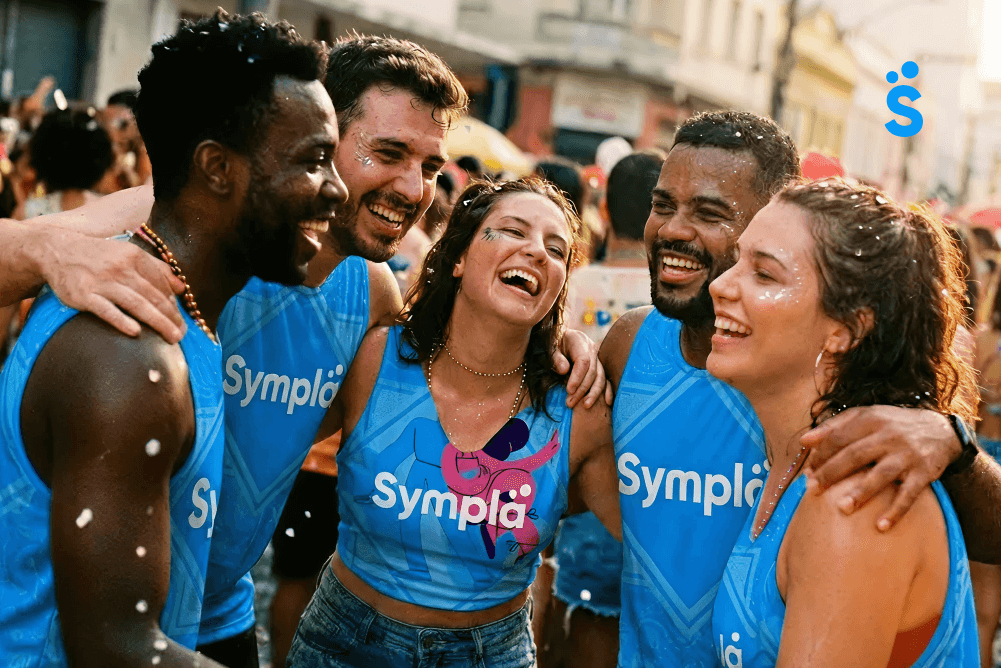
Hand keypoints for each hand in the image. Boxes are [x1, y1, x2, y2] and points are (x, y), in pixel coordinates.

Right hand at [38, 228, 185, 342]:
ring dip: (158, 322)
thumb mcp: (127, 253)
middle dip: (171, 316)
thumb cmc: (98, 256)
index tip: (181, 319)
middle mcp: (120, 268)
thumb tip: (181, 288)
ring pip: (136, 304)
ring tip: (173, 337)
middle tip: (183, 333)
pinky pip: (106, 310)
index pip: (161, 283)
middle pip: (153, 296)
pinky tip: (136, 332)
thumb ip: (156, 268)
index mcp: (134, 256)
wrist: (56, 250)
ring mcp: (101, 282)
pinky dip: (121, 321)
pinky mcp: (83, 295)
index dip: (173, 303)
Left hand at [554, 329, 610, 408]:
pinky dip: (608, 391)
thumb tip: (564, 370)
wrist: (558, 340)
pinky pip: (606, 379)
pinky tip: (607, 402)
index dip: (577, 377)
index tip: (569, 391)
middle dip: (583, 389)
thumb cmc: (552, 344)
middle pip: (593, 371)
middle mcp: (592, 348)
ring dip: (594, 393)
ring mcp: (597, 358)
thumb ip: (555, 358)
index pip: (583, 361)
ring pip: (601, 377)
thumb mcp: (549, 348)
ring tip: (585, 406)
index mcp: (579, 341)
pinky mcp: (599, 366)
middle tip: (570, 402)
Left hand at [801, 406, 959, 531]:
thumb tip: (804, 441)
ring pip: (880, 474)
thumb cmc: (892, 425)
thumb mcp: (865, 416)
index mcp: (870, 420)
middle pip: (854, 455)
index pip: (838, 438)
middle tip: (813, 491)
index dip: (821, 456)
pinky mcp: (924, 473)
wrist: (941, 429)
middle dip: (831, 474)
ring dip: (861, 493)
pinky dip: (896, 510)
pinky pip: (909, 494)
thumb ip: (833, 427)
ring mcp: (906, 455)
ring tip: (842, 509)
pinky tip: (881, 526)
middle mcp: (888, 436)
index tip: (809, 473)